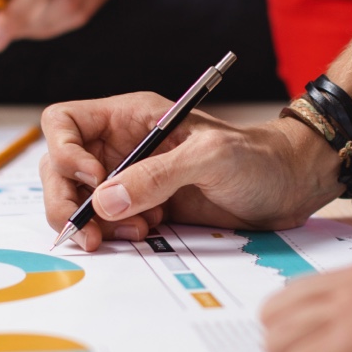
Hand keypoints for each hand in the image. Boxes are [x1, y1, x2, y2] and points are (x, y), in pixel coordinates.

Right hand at [39, 92, 341, 250]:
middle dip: (66, 200)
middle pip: (60, 168)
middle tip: (87, 231)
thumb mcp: (210, 157)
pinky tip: (147, 234)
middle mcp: (122, 145)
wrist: (291, 186)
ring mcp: (132, 179)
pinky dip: (115, 235)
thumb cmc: (258, 157)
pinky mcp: (145, 208)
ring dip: (92, 223)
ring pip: (81, 200)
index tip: (92, 179)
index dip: (63, 150)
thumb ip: (158, 175)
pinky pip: (109, 223)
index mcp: (130, 117)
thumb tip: (105, 200)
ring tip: (133, 232)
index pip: (63, 122)